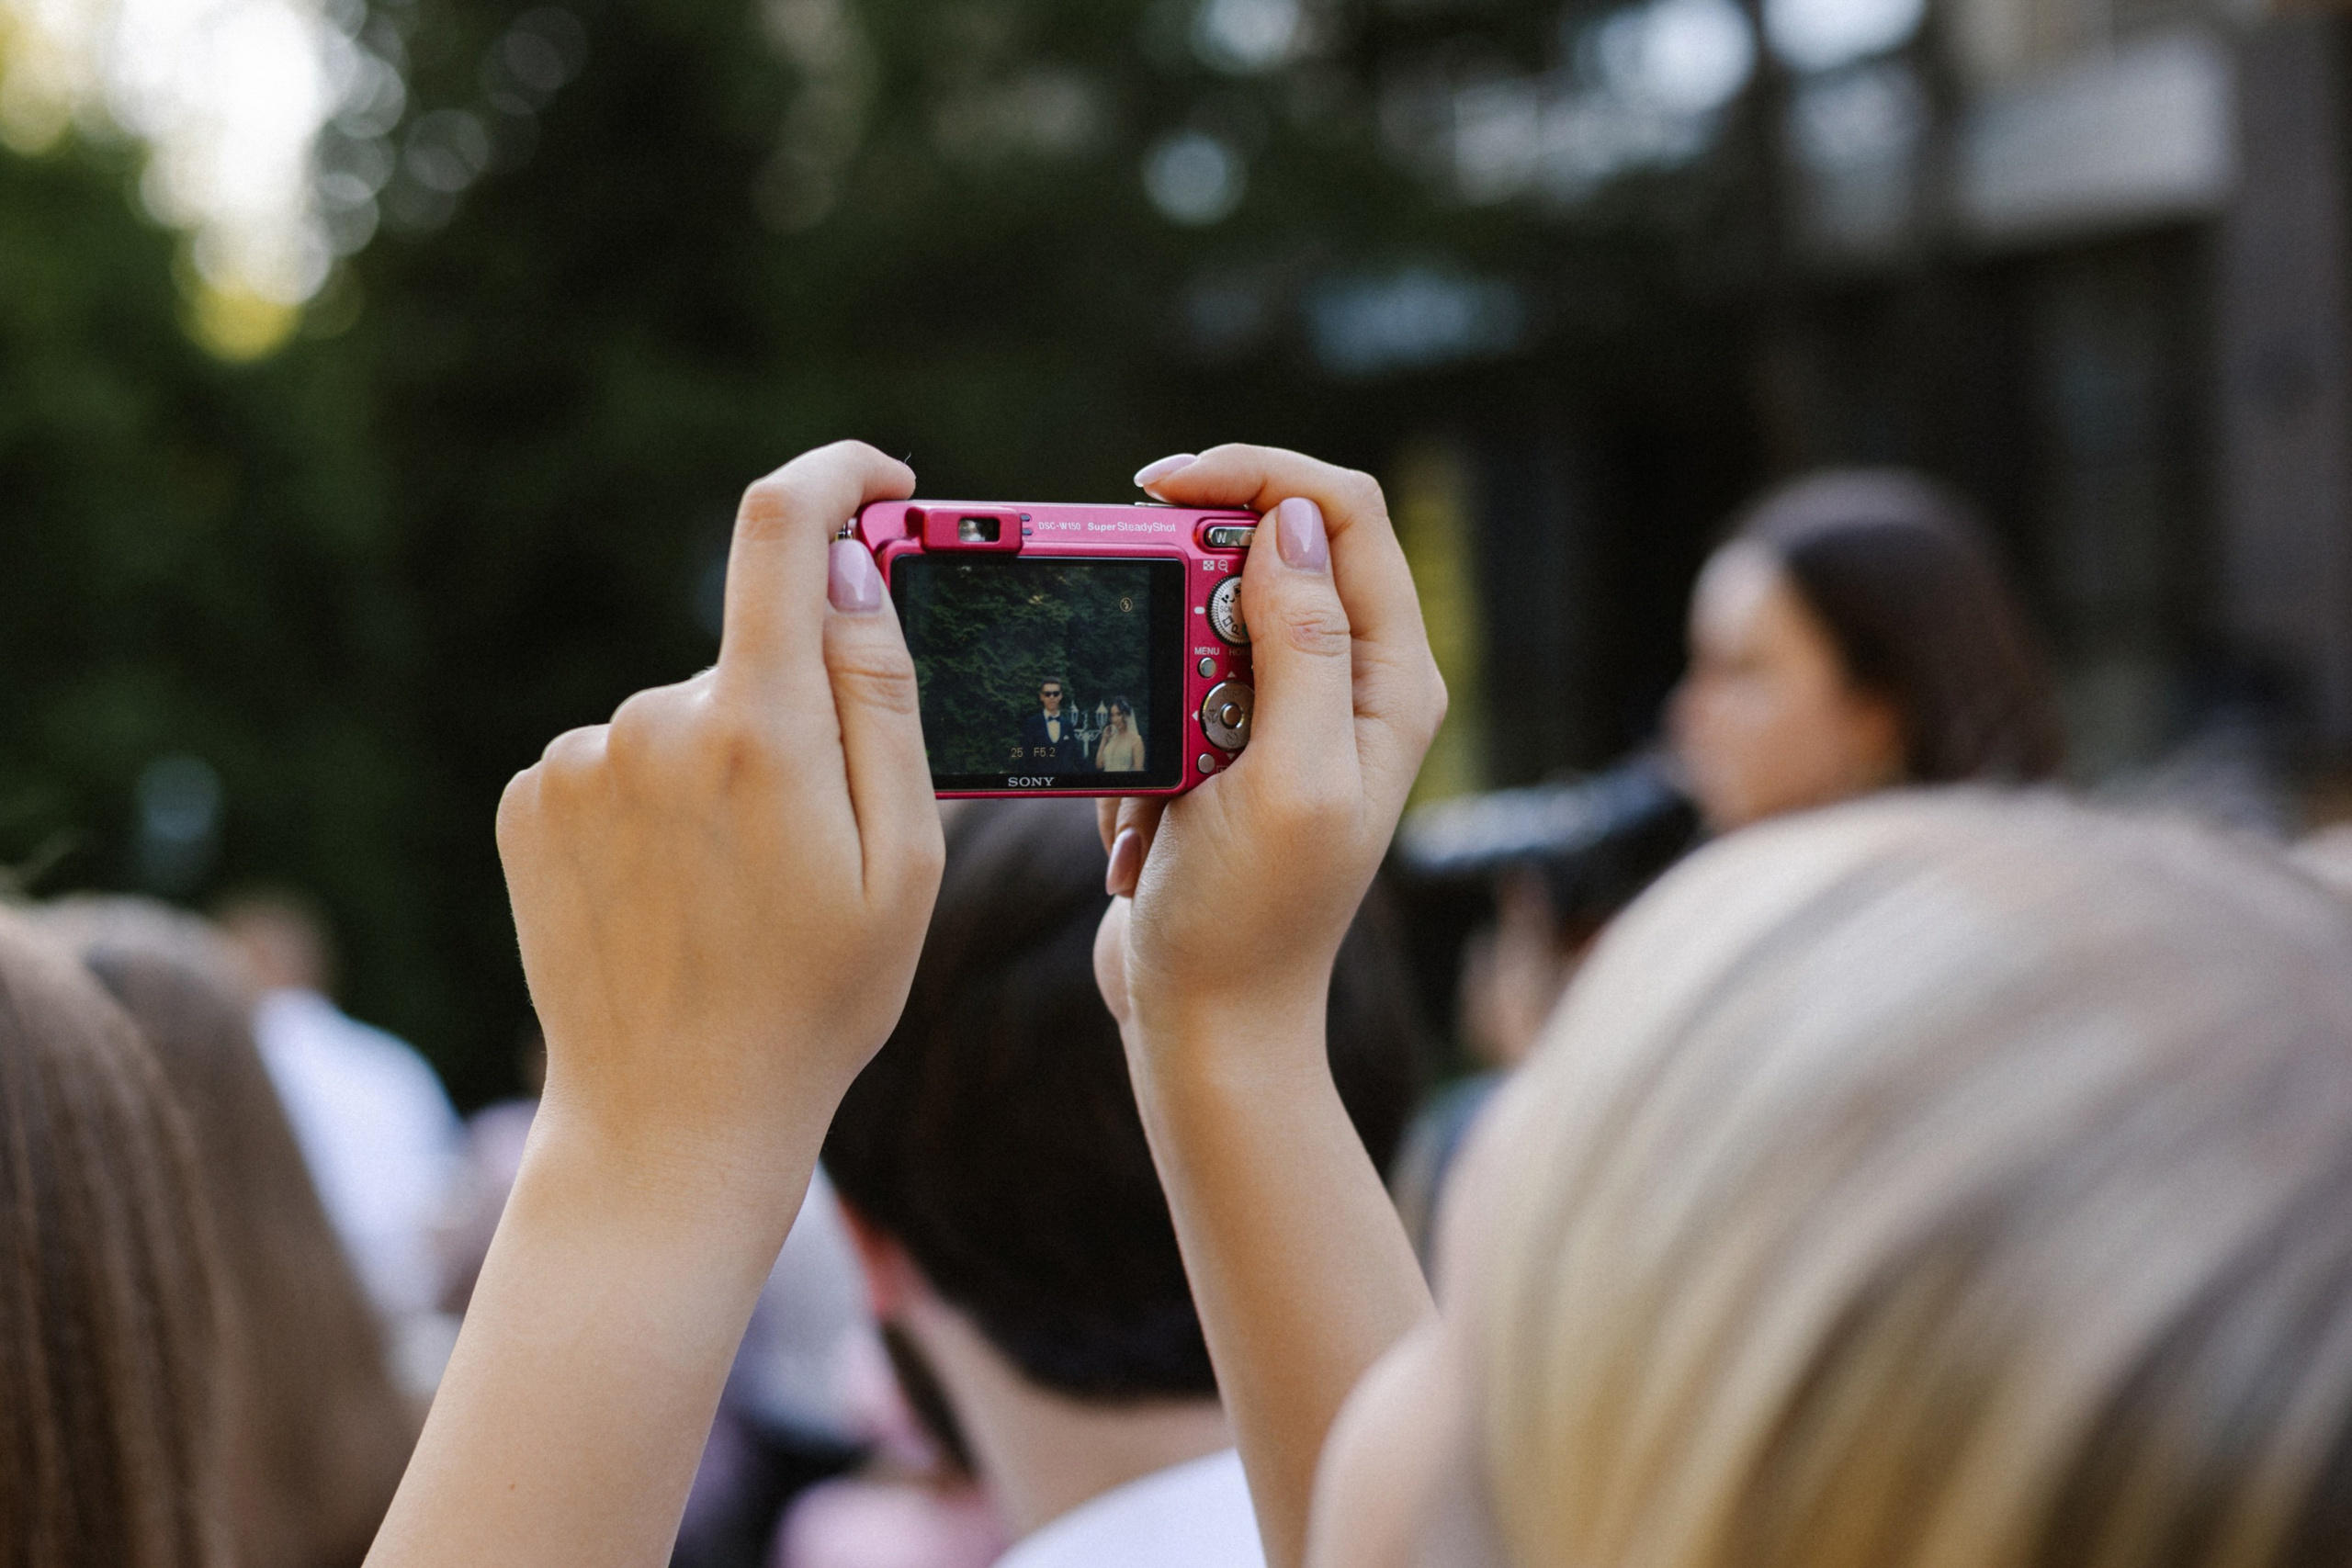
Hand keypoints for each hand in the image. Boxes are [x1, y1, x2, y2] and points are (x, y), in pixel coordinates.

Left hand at [495, 440, 942, 1221]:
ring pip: (685, 711)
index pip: (782, 527)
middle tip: (817, 841)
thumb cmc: (815, 1001)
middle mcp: (651, 723)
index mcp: (758, 731)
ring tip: (736, 889)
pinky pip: (620, 758)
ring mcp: (575, 762)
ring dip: (725, 764)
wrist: (669, 1120)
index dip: (838, 476)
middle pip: (750, 650)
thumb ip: (883, 701)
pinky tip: (671, 891)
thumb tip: (853, 570)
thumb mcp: (904, 862)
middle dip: (798, 709)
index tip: (883, 483)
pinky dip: (658, 798)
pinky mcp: (527, 801)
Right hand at [1095, 445, 1445, 1064]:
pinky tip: (1146, 824)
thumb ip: (1299, 645)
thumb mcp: (1286, 778)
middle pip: (1265, 551)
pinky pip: (1162, 691)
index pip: (1346, 511)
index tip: (1159, 487)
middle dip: (1180, 601)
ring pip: (1196, 622)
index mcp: (1392, 677)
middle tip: (1141, 667)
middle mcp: (1351, 682)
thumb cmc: (1255, 921)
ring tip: (1155, 788)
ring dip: (1150, 689)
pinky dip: (1137, 740)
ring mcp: (1285, 714)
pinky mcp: (1225, 748)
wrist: (1208, 1025)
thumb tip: (1292, 521)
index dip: (1257, 476)